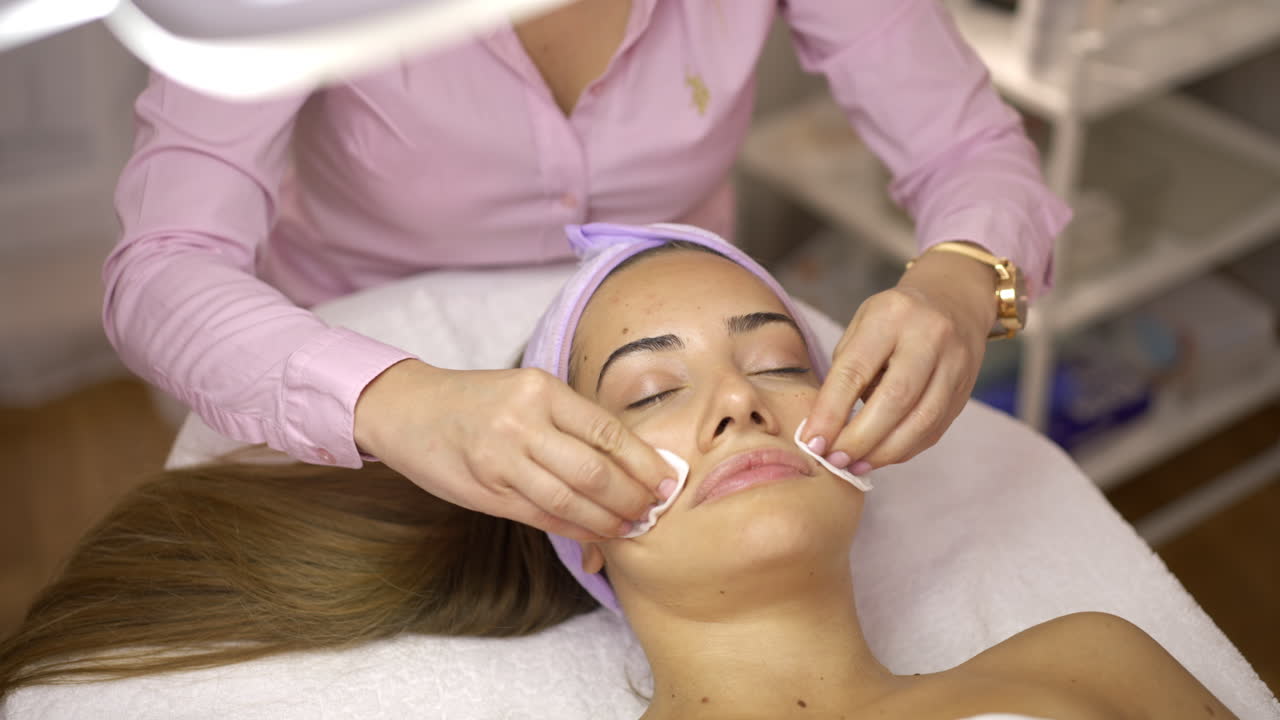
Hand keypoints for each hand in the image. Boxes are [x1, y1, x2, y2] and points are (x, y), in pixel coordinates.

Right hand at [354, 360, 674, 541]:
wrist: (409, 410)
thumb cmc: (478, 401)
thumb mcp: (526, 392)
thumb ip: (570, 422)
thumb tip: (629, 461)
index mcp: (541, 389)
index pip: (607, 430)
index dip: (643, 462)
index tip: (667, 480)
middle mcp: (523, 423)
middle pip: (595, 471)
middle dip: (632, 497)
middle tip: (653, 510)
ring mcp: (502, 460)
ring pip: (571, 500)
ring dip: (608, 520)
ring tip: (631, 526)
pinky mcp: (488, 492)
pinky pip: (543, 517)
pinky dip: (576, 529)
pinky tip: (597, 534)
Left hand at [800, 246, 998, 472]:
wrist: (953, 299)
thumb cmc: (893, 319)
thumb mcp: (862, 325)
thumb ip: (845, 372)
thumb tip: (824, 428)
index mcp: (891, 315)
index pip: (856, 370)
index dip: (831, 412)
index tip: (812, 442)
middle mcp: (929, 336)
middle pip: (895, 399)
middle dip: (860, 439)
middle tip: (834, 460)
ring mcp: (955, 364)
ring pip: (921, 421)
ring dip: (884, 452)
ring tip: (855, 466)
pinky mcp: (966, 389)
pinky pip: (934, 430)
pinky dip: (904, 450)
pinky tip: (880, 457)